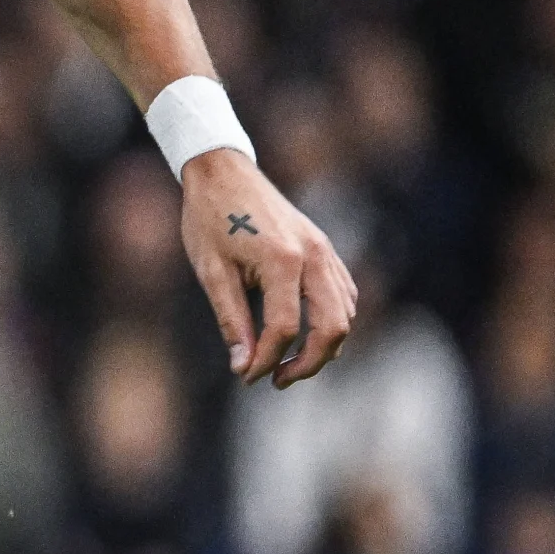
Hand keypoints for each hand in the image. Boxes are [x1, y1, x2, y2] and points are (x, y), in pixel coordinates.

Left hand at [178, 150, 355, 385]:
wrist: (223, 173)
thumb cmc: (209, 219)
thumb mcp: (211, 273)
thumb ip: (232, 321)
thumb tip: (244, 366)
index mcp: (283, 260)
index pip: (286, 329)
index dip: (266, 360)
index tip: (246, 377)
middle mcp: (313, 256)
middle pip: (333, 328)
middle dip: (308, 364)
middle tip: (277, 380)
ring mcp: (325, 251)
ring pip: (345, 314)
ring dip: (322, 346)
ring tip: (285, 362)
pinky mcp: (325, 249)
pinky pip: (343, 295)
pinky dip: (329, 321)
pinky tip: (301, 333)